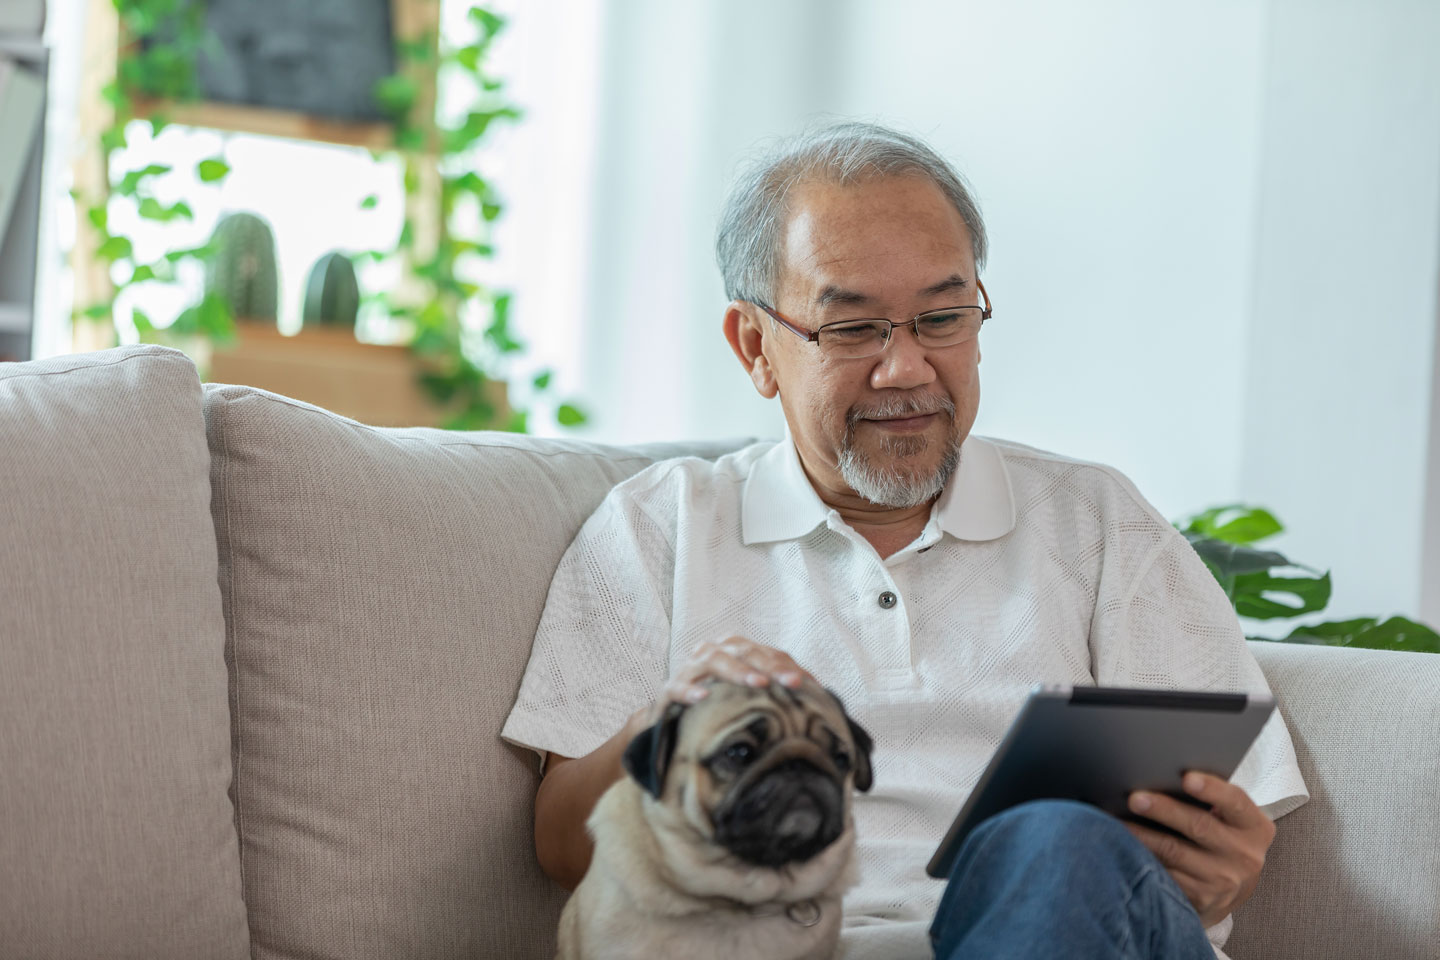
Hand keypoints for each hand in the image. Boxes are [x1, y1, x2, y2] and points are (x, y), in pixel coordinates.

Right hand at [629, 636, 813, 729]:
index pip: (765, 653)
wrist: (672, 724)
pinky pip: (678, 687)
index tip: (807, 682)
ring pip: (714, 660)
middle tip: (792, 682)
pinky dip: (690, 690)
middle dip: (770, 666)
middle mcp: (712, 654)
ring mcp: (689, 670)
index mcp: (734, 651)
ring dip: (737, 670)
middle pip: (744, 651)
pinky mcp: (668, 691)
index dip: (786, 665)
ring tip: (757, 683)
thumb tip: (822, 694)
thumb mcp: (748, 698)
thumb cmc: (718, 708)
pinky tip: (704, 697)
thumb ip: (777, 691)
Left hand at [1124, 772, 1275, 926]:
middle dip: (1164, 810)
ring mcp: (1224, 880)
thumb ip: (1211, 801)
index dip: (1212, 789)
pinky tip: (1123, 848)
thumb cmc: (1223, 838)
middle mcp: (1244, 855)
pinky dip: (1142, 859)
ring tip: (1118, 822)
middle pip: (1199, 826)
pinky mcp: (1201, 898)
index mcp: (1254, 827)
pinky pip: (1165, 875)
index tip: (1186, 778)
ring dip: (1142, 836)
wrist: (1233, 887)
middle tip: (1135, 798)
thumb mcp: (1232, 820)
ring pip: (1175, 853)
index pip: (1235, 801)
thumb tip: (1162, 773)